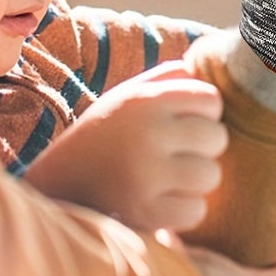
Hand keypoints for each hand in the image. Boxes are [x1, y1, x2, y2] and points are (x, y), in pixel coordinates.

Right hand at [23, 62, 227, 230]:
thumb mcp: (129, 95)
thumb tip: (212, 63)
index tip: (184, 123)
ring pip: (210, 175)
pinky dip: (184, 209)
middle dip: (204, 147)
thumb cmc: (107, 133)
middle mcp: (147, 133)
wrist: (58, 182)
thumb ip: (170, 76)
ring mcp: (146, 175)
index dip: (204, 114)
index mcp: (145, 99)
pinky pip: (196, 210)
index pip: (212, 100)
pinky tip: (162, 200)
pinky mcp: (144, 212)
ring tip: (169, 177)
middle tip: (178, 153)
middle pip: (217, 138)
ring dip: (195, 180)